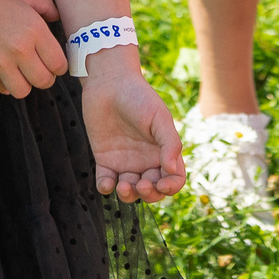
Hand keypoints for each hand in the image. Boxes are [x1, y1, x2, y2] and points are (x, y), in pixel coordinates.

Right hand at [0, 0, 67, 97]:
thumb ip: (47, 6)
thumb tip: (58, 19)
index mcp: (35, 30)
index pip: (59, 64)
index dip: (58, 65)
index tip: (52, 63)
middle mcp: (20, 49)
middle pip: (44, 82)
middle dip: (44, 77)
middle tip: (38, 69)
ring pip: (23, 91)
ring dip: (24, 84)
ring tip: (20, 73)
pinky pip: (0, 89)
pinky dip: (3, 83)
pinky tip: (2, 71)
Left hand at [80, 67, 185, 202]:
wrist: (109, 83)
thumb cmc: (139, 97)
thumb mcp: (159, 118)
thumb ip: (169, 143)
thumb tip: (172, 170)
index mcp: (163, 151)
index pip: (173, 179)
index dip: (171, 187)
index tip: (162, 184)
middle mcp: (146, 161)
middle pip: (152, 190)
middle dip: (149, 194)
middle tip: (141, 185)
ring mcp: (125, 162)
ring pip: (130, 190)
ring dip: (128, 195)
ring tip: (123, 185)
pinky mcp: (105, 160)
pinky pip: (106, 182)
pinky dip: (106, 188)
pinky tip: (107, 183)